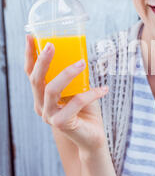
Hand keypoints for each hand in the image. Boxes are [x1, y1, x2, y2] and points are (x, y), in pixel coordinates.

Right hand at [24, 34, 108, 152]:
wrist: (92, 139)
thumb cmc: (86, 112)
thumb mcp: (78, 90)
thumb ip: (74, 77)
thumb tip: (80, 53)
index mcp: (42, 96)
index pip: (31, 73)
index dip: (29, 55)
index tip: (31, 36)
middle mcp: (41, 105)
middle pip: (36, 80)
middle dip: (42, 60)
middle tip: (52, 44)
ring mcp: (49, 116)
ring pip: (51, 90)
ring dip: (66, 73)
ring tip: (82, 62)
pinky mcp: (62, 124)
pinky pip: (76, 102)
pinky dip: (91, 93)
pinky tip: (104, 89)